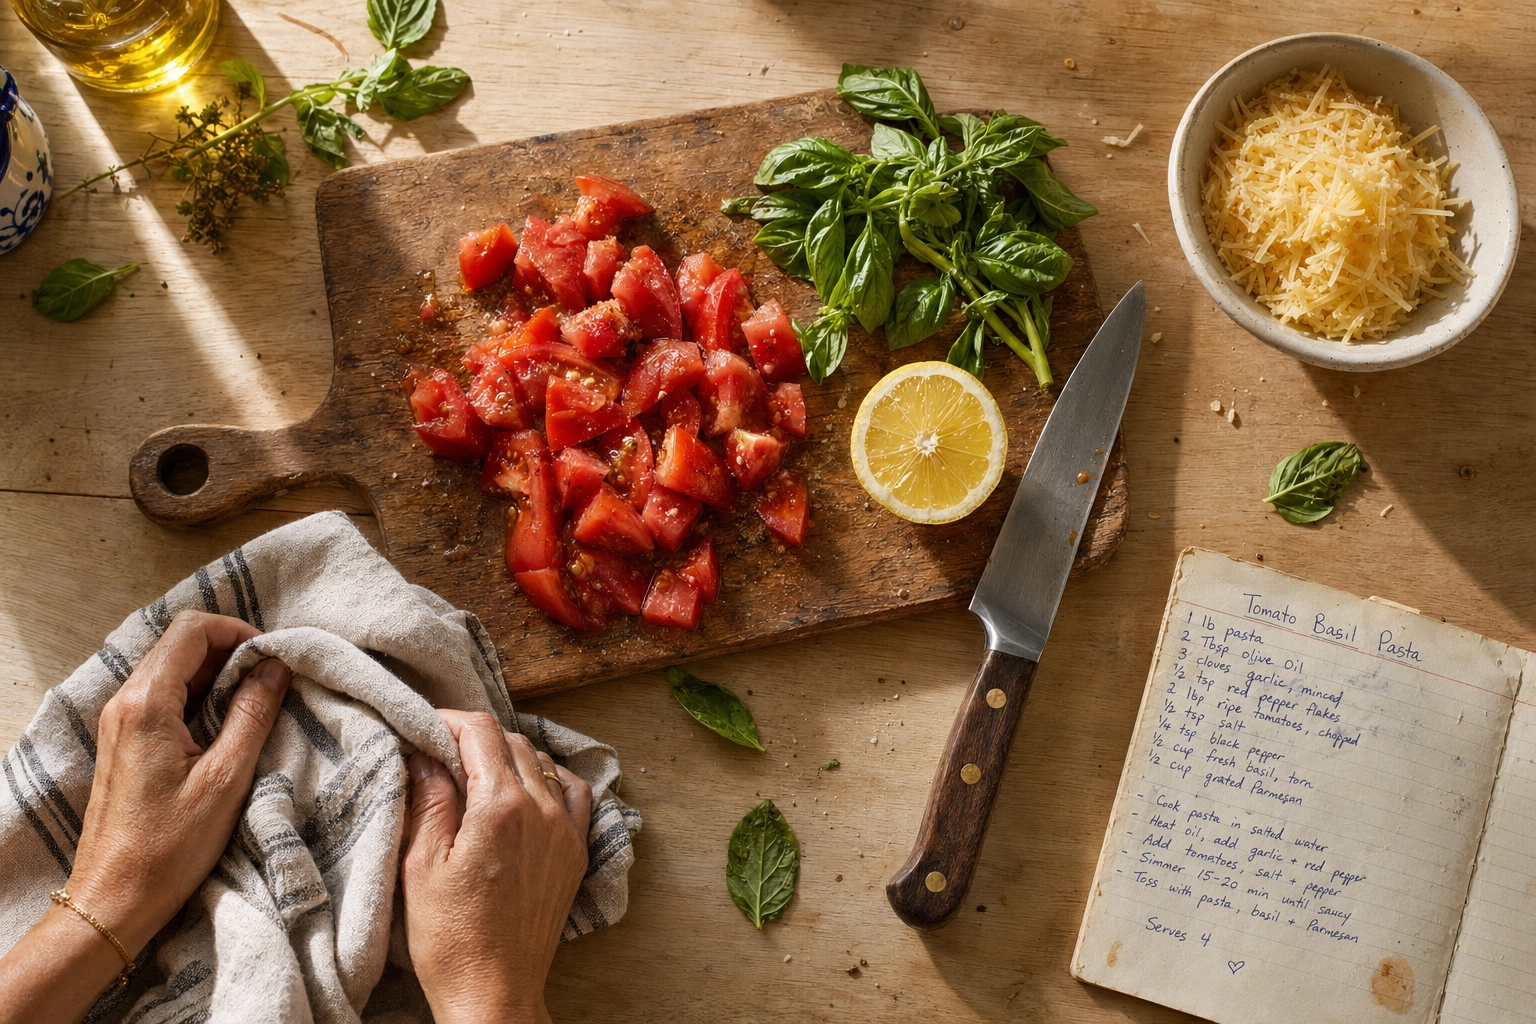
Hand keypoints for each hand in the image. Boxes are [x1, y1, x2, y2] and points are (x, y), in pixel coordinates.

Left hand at [66, 611, 290, 954]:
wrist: (115, 898)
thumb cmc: (169, 847)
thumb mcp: (226, 778)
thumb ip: (252, 713)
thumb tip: (275, 666)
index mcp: (146, 705)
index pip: (192, 631)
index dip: (238, 632)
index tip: (274, 656)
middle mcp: (125, 703)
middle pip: (180, 645)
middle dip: (231, 650)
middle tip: (272, 678)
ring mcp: (120, 722)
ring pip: (173, 669)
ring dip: (217, 673)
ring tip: (256, 700)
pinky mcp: (124, 742)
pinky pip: (164, 696)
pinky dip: (200, 695)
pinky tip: (227, 723)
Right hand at [402, 710, 591, 1023]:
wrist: (494, 991)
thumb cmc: (451, 938)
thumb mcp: (421, 866)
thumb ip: (429, 800)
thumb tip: (426, 755)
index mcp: (501, 807)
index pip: (481, 731)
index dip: (449, 720)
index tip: (426, 728)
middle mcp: (543, 810)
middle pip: (513, 741)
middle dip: (476, 737)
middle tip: (443, 752)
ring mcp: (566, 830)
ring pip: (544, 762)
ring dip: (511, 756)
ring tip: (478, 772)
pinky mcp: (575, 852)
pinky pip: (573, 793)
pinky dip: (550, 779)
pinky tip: (527, 790)